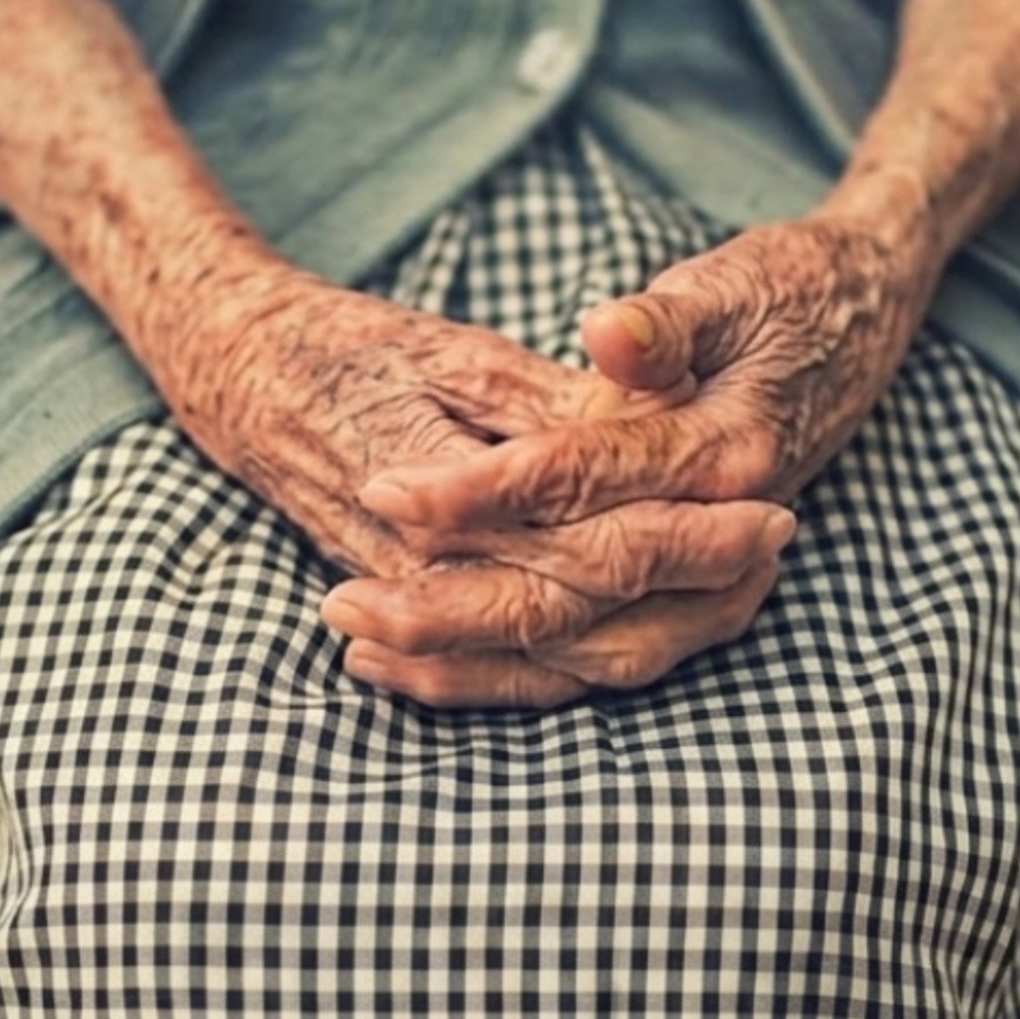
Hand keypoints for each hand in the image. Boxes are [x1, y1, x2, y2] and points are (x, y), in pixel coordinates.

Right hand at [154, 266, 794, 705]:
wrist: (240, 380)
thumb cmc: (347, 348)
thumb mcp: (448, 353)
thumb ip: (541, 406)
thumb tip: (642, 435)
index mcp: (439, 489)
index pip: (583, 537)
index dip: (684, 530)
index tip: (766, 505)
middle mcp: (428, 565)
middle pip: (585, 607)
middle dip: (694, 585)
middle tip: (779, 545)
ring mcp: (418, 598)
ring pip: (554, 654)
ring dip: (656, 629)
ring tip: (740, 593)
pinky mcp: (416, 607)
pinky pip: (510, 669)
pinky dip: (587, 663)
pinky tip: (650, 638)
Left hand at [352, 176, 941, 616]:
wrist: (863, 318)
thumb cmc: (788, 292)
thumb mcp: (732, 285)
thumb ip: (668, 323)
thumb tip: (612, 336)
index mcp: (725, 453)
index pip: (583, 484)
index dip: (482, 490)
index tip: (388, 486)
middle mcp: (720, 531)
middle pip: (575, 594)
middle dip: (454, 605)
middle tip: (344, 599)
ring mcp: (711, 575)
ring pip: (582, 648)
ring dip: (472, 657)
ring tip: (363, 643)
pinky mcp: (690, 590)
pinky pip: (597, 651)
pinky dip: (515, 666)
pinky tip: (432, 661)